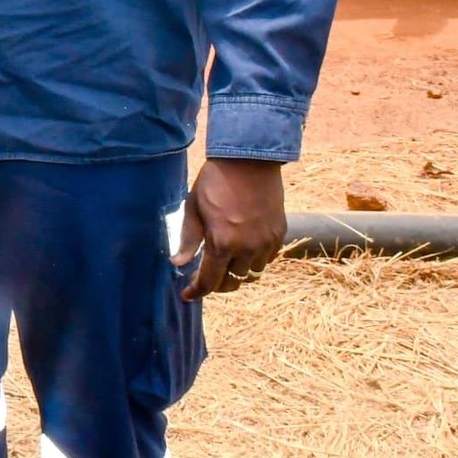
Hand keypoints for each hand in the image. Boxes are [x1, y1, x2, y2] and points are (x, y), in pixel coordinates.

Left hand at [173, 158, 286, 299]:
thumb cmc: (214, 183)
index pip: (209, 281)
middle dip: (216, 285)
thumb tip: (177, 264)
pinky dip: (254, 261)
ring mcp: (266, 243)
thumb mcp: (193, 209)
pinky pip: (267, 260)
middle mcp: (247, 249)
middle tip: (204, 278)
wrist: (249, 162)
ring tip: (224, 265)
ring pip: (251, 274)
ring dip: (236, 274)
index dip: (197, 291)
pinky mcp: (279, 235)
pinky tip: (243, 251)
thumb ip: (188, 240)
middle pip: (232, 283)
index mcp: (222, 243)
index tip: (187, 295)